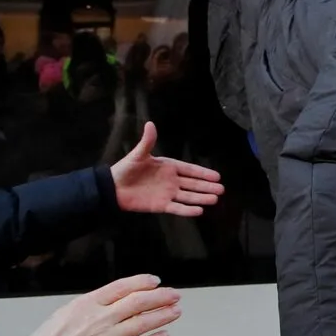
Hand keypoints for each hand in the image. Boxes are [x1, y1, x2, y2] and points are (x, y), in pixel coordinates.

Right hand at [0, 274, 180, 335]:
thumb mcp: (62, 317)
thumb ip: (87, 310)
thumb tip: (107, 307)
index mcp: (86, 304)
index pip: (122, 287)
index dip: (142, 283)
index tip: (155, 282)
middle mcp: (100, 318)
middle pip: (139, 302)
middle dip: (161, 297)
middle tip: (174, 295)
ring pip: (144, 322)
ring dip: (163, 315)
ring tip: (175, 311)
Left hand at [110, 121, 224, 216]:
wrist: (113, 187)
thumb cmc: (126, 169)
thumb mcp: (138, 154)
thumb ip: (148, 141)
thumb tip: (150, 124)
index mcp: (168, 167)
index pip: (190, 170)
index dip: (203, 173)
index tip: (217, 176)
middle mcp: (172, 181)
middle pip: (193, 184)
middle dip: (207, 187)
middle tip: (221, 190)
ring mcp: (168, 194)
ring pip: (188, 196)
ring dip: (201, 198)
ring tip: (214, 200)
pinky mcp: (161, 205)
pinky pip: (177, 208)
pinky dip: (187, 210)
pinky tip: (199, 211)